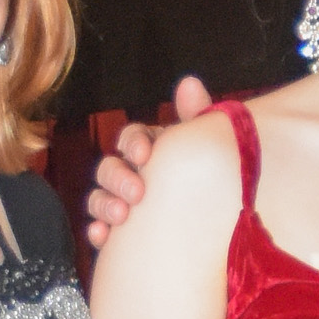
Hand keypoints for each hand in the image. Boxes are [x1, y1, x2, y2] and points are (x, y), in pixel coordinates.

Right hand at [84, 74, 212, 246]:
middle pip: (110, 167)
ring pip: (99, 197)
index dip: (133, 142)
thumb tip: (189, 82)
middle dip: (118, 177)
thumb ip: (197, 117)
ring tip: (121, 216)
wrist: (221, 233)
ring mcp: (123, 204)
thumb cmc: (211, 180)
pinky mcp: (120, 234)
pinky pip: (100, 230)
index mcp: (152, 150)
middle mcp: (133, 174)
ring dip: (104, 203)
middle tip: (137, 193)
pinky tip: (102, 236)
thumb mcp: (207, 147)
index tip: (144, 155)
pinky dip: (97, 231)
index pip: (133, 137)